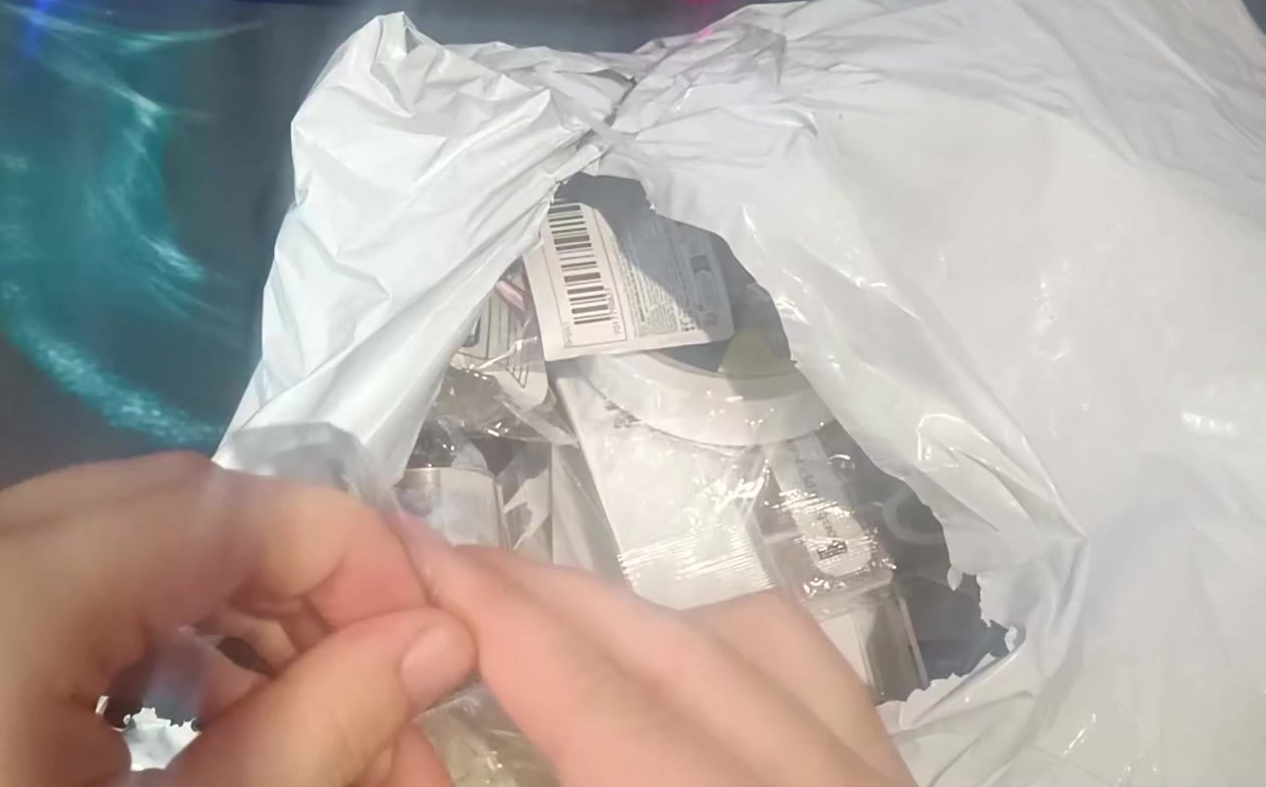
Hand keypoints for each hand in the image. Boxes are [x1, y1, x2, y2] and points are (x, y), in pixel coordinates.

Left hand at [0, 453, 475, 786]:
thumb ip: (308, 739)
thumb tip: (439, 641)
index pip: (225, 510)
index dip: (355, 561)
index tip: (441, 646)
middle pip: (170, 507)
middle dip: (297, 591)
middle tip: (386, 700)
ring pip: (107, 537)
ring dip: (222, 612)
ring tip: (305, 724)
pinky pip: (37, 583)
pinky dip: (132, 631)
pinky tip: (188, 722)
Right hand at [400, 520, 915, 786]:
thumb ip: (524, 781)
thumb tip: (430, 703)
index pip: (595, 695)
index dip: (494, 612)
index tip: (408, 545)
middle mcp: (818, 785)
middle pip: (675, 649)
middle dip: (548, 594)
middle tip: (442, 564)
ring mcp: (876, 781)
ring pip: (763, 643)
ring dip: (643, 615)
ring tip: (552, 621)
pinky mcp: (899, 784)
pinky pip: (823, 678)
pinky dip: (735, 650)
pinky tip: (677, 674)